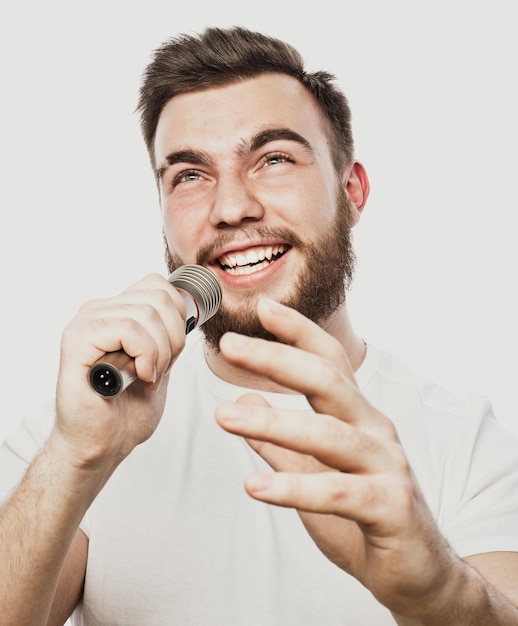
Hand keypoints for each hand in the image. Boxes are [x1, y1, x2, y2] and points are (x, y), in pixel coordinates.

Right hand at [53, 273, 186, 468]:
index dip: (178, 315)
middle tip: (162, 368)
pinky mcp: (78, 340)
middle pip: (159, 297)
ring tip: (148, 376)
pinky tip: (140, 376)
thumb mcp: (160, 362)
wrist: (101, 444)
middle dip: (174, 337)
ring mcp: (85, 323)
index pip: (157, 284)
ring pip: (147, 313)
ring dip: (161, 351)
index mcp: (115, 311)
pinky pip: (129, 329)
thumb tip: (188, 310)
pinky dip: (146, 355)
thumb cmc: (126, 409)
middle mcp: (97, 310)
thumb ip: (167, 333)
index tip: (173, 350)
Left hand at [215, 298, 463, 618]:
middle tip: (231, 346)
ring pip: (329, 434)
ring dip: (274, 423)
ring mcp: (387, 466)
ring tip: (225, 417)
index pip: (330, 362)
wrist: (419, 570)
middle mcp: (375, 430)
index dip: (299, 333)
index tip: (263, 309)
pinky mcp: (391, 506)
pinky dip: (294, 487)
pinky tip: (255, 487)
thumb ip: (281, 440)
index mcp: (358, 416)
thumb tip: (244, 402)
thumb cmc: (363, 514)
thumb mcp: (315, 471)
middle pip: (328, 382)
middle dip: (278, 359)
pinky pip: (338, 492)